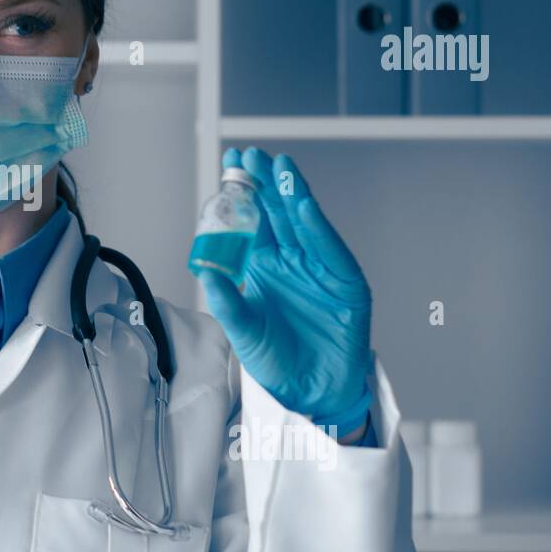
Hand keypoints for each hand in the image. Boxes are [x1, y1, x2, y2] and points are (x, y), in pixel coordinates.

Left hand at [199, 148, 371, 429]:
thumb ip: (227, 300)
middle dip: (264, 184)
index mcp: (264, 266)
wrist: (312, 394)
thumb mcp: (242, 330)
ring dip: (292, 196)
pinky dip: (318, 229)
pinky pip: (330, 251)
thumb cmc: (276, 361)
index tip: (229, 165)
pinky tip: (304, 207)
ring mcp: (320, 269)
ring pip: (305, 225)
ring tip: (279, 169)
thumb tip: (204, 269)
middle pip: (278, 214)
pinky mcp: (346, 284)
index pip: (252, 221)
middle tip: (250, 156)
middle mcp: (292, 261)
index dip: (241, 193)